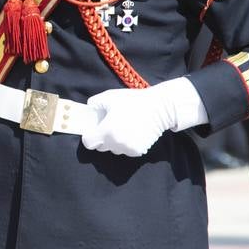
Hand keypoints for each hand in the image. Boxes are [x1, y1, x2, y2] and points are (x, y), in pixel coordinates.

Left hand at [81, 77, 206, 156]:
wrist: (159, 108)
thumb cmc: (132, 101)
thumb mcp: (108, 97)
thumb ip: (94, 105)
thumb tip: (89, 112)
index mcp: (107, 131)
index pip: (89, 143)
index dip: (89, 135)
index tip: (94, 128)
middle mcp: (117, 143)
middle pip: (101, 147)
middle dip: (102, 138)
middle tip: (109, 125)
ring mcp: (128, 149)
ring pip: (113, 149)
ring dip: (114, 141)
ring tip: (122, 127)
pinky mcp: (138, 151)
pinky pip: (125, 150)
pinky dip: (125, 144)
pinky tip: (131, 132)